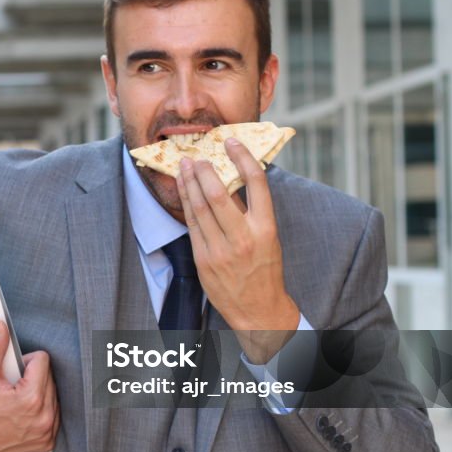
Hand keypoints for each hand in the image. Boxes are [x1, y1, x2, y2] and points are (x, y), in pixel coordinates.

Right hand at [0, 321, 58, 451]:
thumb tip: (2, 327)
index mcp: (30, 398)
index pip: (43, 360)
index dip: (26, 361)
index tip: (13, 372)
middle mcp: (43, 416)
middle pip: (50, 377)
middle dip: (33, 377)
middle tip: (12, 387)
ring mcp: (46, 432)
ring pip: (53, 395)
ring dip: (39, 393)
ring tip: (17, 401)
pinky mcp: (47, 441)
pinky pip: (54, 415)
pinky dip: (42, 410)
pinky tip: (24, 413)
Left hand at [175, 137, 299, 363]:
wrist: (258, 310)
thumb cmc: (265, 268)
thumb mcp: (268, 238)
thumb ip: (251, 211)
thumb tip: (232, 178)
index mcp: (266, 229)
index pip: (256, 183)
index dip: (242, 157)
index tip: (232, 141)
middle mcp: (243, 238)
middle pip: (219, 194)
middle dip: (204, 170)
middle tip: (197, 154)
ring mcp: (220, 250)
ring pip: (199, 208)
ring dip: (190, 183)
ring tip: (185, 166)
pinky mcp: (203, 260)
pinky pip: (192, 226)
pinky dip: (186, 204)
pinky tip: (183, 191)